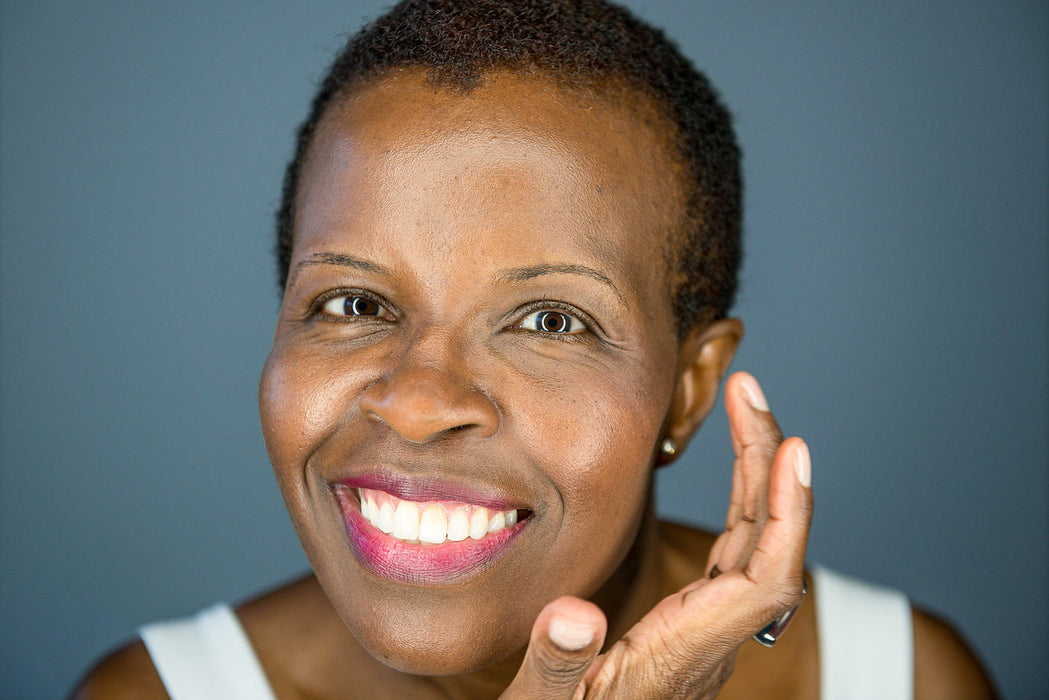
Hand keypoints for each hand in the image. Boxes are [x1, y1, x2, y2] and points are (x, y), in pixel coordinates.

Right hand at [500, 372, 812, 698]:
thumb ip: (556, 665)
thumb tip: (574, 613)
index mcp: (682, 654)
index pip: (764, 583)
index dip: (787, 515)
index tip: (790, 449)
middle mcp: (710, 639)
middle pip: (767, 546)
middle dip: (766, 461)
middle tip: (749, 390)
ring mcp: (708, 629)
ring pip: (755, 543)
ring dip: (755, 471)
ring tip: (744, 407)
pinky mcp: (695, 620)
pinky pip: (737, 551)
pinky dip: (742, 500)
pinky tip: (738, 469)